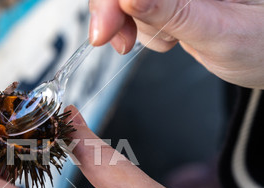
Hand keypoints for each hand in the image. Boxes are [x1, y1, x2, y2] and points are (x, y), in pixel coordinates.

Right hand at [89, 0, 263, 88]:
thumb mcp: (222, 32)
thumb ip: (175, 13)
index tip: (106, 27)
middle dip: (114, 11)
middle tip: (119, 42)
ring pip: (127, 0)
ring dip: (134, 26)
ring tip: (171, 42)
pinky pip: (138, 10)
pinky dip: (144, 30)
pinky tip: (172, 38)